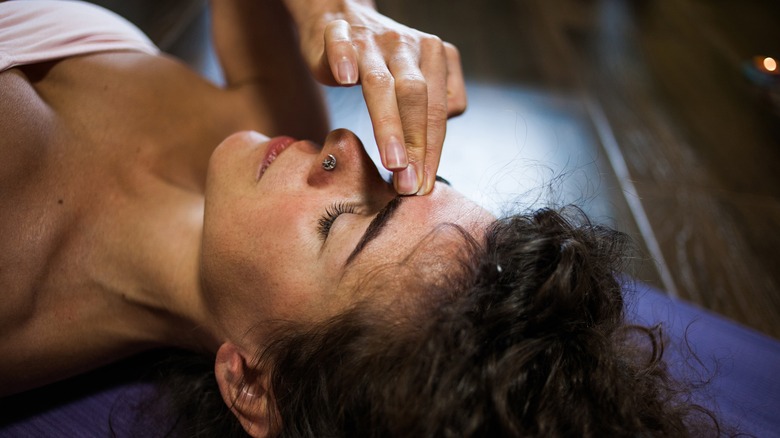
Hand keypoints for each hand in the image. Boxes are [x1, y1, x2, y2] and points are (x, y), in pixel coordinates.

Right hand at [288, 0, 466, 194]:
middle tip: (409, 183)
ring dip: (389, 124)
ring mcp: (372, 39)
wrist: (339, 14)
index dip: (430, 151)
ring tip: (393, 161)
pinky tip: (344, 79)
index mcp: (433, 57)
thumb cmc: (379, 61)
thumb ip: (428, 110)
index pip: (438, 111)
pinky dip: (343, 59)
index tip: (423, 186)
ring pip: (382, 83)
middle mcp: (407, 46)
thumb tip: (430, 155)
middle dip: (415, 144)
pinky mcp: (337, 32)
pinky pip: (341, 44)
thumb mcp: (413, 79)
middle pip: (415, 99)